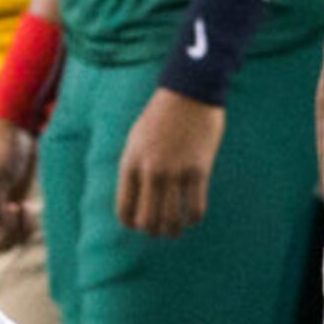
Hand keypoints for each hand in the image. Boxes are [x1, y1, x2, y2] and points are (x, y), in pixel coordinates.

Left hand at [114, 88, 223, 237]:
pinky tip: (193, 217)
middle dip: (152, 231)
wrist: (189, 92)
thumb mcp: (136, 140)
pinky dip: (193, 218)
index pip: (124, 209)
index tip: (139, 225)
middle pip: (147, 221)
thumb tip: (136, 200)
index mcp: (130, 163)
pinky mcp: (198, 170)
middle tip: (160, 231)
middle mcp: (150, 171)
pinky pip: (195, 208)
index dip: (130, 224)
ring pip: (171, 219)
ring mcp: (175, 171)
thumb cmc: (161, 116)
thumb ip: (134, 168)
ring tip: (176, 230)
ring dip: (173, 230)